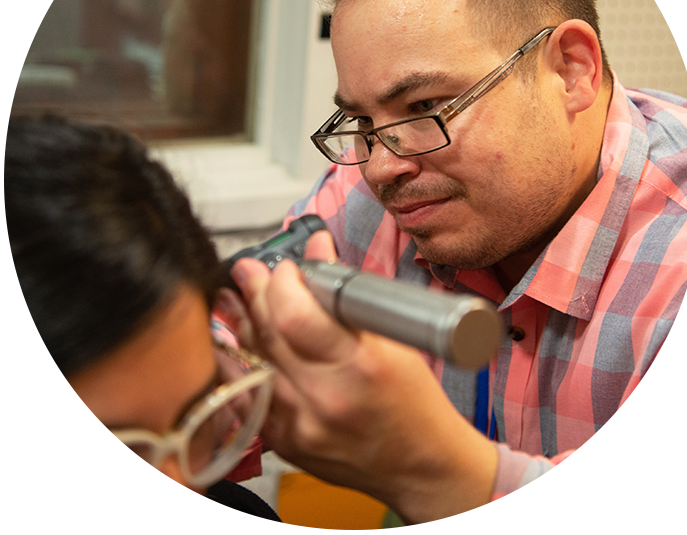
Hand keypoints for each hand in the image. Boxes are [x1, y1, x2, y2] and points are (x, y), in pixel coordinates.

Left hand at [232, 231, 497, 528]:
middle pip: (268, 335)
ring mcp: (300, 425)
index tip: (286, 269)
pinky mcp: (285, 444)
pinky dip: (237, 365)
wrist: (421, 466)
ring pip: (250, 364)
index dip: (282, 284)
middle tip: (247, 271)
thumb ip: (347, 295)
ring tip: (232, 298)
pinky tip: (232, 343)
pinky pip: (246, 397)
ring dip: (239, 326)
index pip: (296, 316)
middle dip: (254, 294)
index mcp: (359, 366)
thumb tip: (318, 251)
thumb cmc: (415, 402)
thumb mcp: (393, 341)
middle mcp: (325, 398)